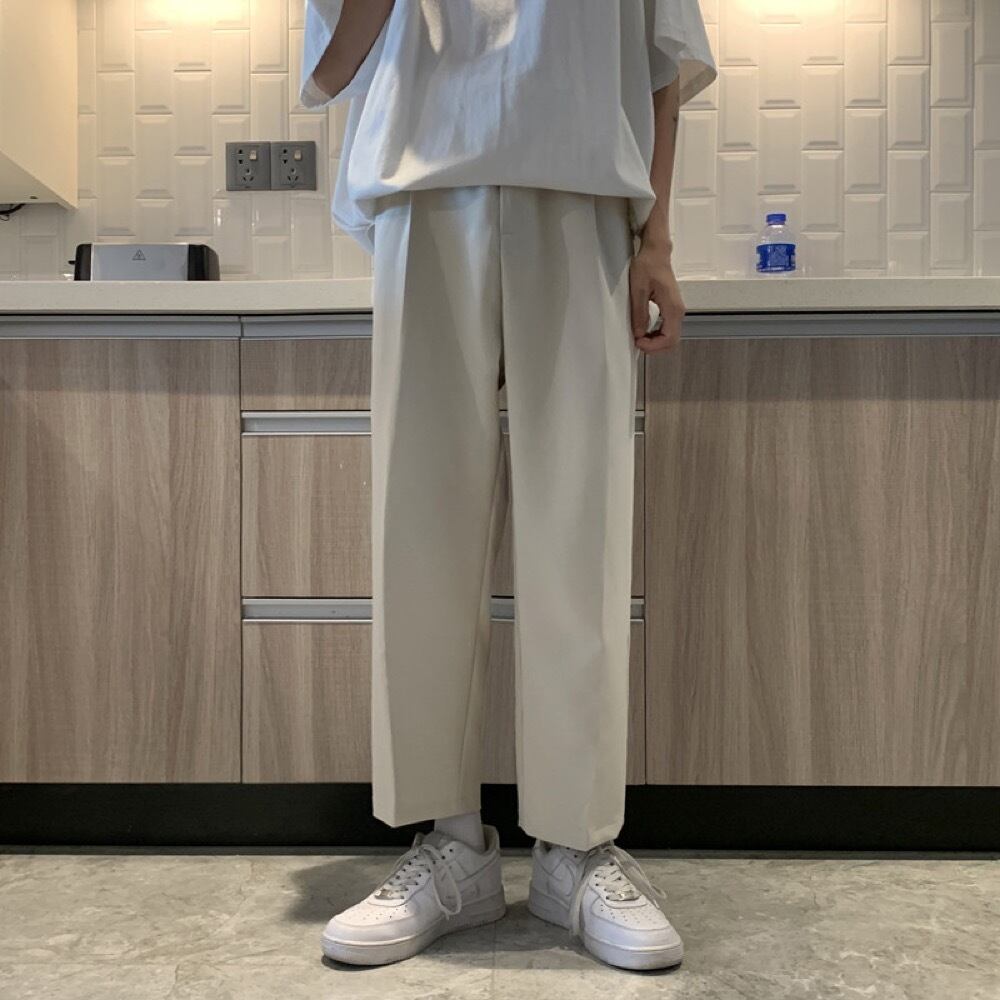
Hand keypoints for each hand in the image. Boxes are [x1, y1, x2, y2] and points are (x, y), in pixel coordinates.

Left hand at [629, 235, 684, 353]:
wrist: (656, 253)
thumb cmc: (648, 265)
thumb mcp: (638, 290)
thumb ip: (639, 314)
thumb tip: (639, 333)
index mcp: (672, 307)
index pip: (669, 338)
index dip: (653, 346)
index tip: (638, 341)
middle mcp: (678, 311)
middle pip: (672, 341)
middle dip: (654, 347)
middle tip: (637, 342)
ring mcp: (676, 310)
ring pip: (670, 336)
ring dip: (655, 342)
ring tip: (639, 337)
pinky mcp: (671, 309)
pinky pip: (668, 329)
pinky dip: (656, 335)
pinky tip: (644, 331)